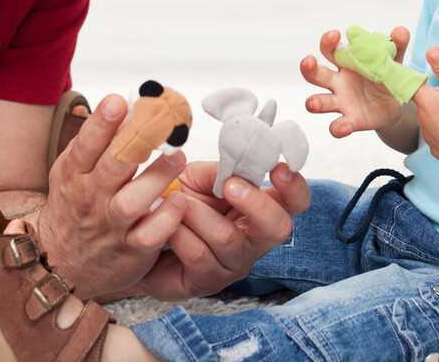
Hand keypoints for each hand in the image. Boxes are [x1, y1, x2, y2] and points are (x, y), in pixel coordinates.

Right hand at [33, 93, 188, 299]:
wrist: (60, 263)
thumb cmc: (74, 206)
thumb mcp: (72, 171)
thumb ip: (94, 140)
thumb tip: (125, 105)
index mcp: (75, 174)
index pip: (86, 145)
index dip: (102, 122)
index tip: (120, 101)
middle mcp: (91, 199)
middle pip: (113, 167)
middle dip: (138, 142)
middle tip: (162, 122)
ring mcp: (111, 225)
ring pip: (133, 201)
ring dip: (158, 176)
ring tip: (179, 157)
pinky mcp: (131, 249)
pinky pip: (151, 234)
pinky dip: (166, 218)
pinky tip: (179, 200)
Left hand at [127, 160, 310, 301]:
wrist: (143, 235)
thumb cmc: (177, 202)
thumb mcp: (199, 177)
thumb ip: (221, 169)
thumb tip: (239, 158)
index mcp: (260, 208)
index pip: (295, 202)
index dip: (294, 187)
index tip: (277, 169)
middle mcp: (255, 239)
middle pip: (279, 227)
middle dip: (255, 203)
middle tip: (229, 185)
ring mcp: (234, 263)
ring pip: (228, 238)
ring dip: (198, 213)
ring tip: (177, 200)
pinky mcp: (208, 281)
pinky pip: (199, 255)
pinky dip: (180, 233)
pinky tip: (167, 225)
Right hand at [301, 27, 410, 137]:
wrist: (397, 104)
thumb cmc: (387, 76)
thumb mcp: (393, 61)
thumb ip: (397, 47)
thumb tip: (401, 31)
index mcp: (346, 63)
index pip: (329, 49)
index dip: (328, 42)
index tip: (334, 35)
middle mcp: (338, 81)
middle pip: (316, 73)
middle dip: (308, 68)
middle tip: (308, 61)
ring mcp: (341, 101)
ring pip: (320, 100)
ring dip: (314, 102)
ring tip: (314, 103)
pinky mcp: (350, 120)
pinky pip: (337, 125)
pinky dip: (338, 127)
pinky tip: (343, 126)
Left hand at [413, 46, 438, 164]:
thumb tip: (431, 50)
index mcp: (424, 101)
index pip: (413, 85)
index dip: (421, 81)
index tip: (427, 79)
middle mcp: (421, 119)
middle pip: (424, 103)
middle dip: (435, 99)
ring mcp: (428, 136)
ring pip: (430, 120)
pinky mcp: (436, 150)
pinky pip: (438, 137)